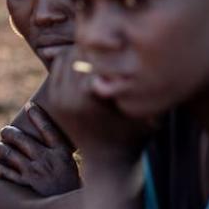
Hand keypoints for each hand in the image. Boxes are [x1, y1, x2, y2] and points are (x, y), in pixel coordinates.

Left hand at [0, 104, 80, 195]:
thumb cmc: (69, 185)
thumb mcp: (69, 165)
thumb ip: (56, 150)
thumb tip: (43, 134)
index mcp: (62, 153)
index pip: (48, 129)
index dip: (38, 116)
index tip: (29, 106)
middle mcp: (47, 160)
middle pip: (21, 139)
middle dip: (9, 133)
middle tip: (5, 131)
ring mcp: (35, 172)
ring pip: (9, 153)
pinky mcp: (26, 185)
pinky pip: (5, 172)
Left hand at [44, 48, 152, 164]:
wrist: (106, 161)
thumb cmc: (132, 134)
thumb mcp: (142, 111)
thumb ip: (141, 87)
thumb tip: (156, 58)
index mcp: (90, 97)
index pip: (91, 56)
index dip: (106, 49)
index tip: (120, 47)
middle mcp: (69, 97)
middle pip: (74, 54)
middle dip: (91, 49)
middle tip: (109, 48)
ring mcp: (57, 99)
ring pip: (62, 59)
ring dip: (78, 54)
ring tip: (99, 56)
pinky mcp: (52, 101)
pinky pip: (56, 70)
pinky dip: (69, 64)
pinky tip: (88, 67)